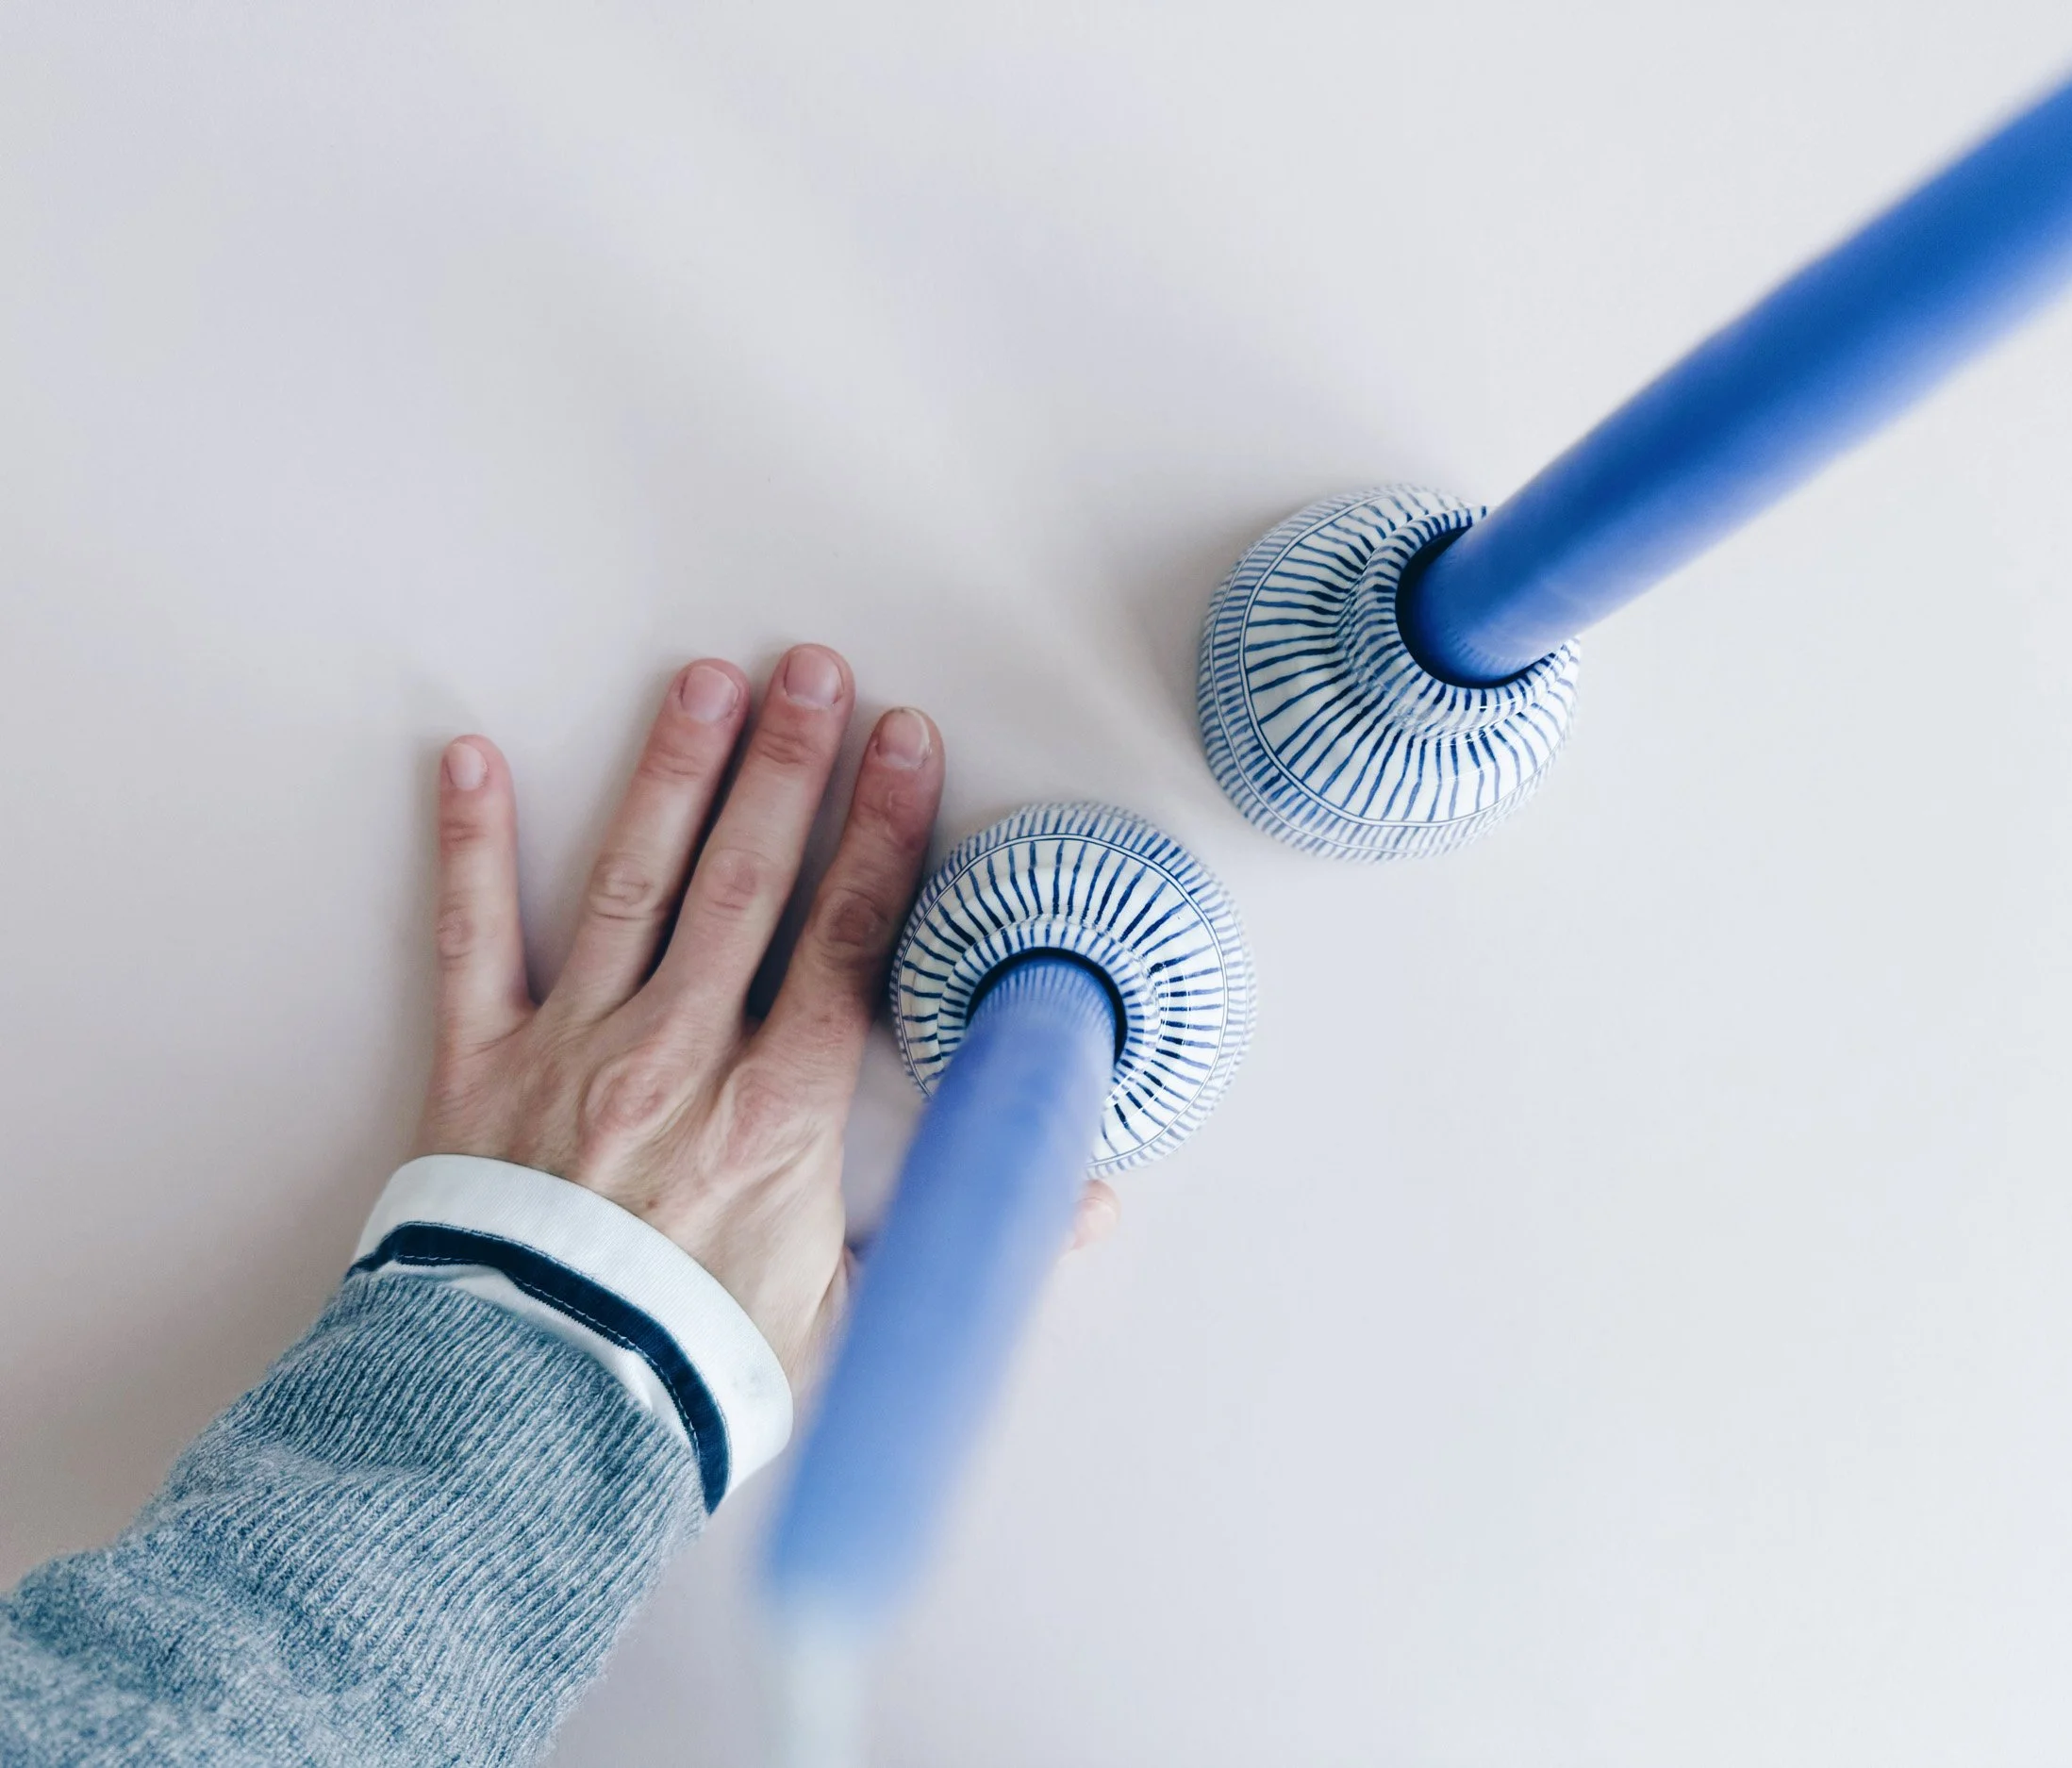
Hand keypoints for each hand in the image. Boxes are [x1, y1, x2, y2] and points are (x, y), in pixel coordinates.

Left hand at [417, 647, 1121, 1393]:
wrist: (536, 1420)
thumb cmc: (695, 1366)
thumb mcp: (854, 1316)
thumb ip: (959, 1235)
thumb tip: (1084, 1205)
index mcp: (779, 1109)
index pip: (849, 937)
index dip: (886, 833)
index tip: (907, 747)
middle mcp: (681, 1054)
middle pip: (748, 880)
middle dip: (789, 764)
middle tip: (812, 670)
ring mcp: (576, 1048)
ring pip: (635, 881)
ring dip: (675, 772)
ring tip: (704, 682)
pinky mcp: (479, 1067)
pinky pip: (472, 940)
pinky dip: (471, 847)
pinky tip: (471, 760)